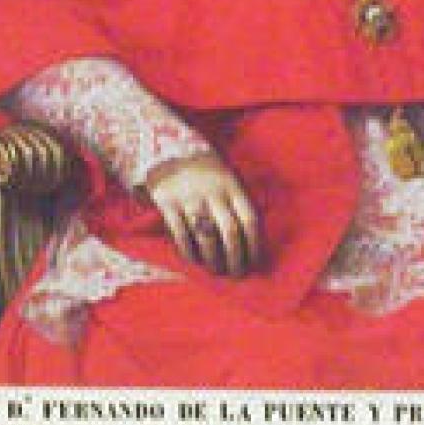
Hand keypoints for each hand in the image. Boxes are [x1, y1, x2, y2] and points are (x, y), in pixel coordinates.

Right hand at [142, 153, 261, 276]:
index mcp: (234, 186)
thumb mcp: (230, 179)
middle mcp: (214, 192)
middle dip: (236, 258)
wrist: (170, 150)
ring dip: (213, 259)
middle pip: (230, 232)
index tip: (256, 262)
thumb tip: (254, 240)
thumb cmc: (208, 172)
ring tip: (218, 271)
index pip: (250, 220)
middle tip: (237, 274)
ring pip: (205, 236)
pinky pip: (180, 234)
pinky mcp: (168, 203)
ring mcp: (190, 197)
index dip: (255, 245)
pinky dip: (189, 252)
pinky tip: (195, 261)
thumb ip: (240, 204)